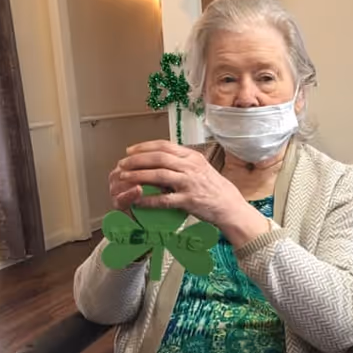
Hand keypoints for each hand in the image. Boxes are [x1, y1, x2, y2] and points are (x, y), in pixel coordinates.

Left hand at [117, 140, 269, 247]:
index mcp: (192, 157)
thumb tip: (162, 159)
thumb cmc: (215, 189)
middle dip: (136, 160)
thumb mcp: (201, 169)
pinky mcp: (189, 201)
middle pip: (158, 158)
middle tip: (122, 164)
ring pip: (158, 175)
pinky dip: (148, 200)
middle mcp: (191, 167)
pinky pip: (164, 199)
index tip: (130, 151)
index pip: (164, 146)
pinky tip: (137, 201)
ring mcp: (190, 183)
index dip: (144, 147)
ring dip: (138, 176)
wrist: (231, 207)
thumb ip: (183, 163)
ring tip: (124, 178)